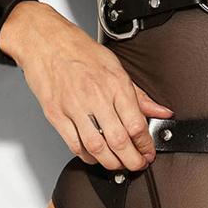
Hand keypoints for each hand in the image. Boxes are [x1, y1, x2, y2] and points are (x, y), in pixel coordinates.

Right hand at [0, 0, 172, 170]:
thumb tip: (161, 111)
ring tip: (119, 165)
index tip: (148, 152)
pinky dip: (88, 156)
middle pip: (119, 141)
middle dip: (132, 160)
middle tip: (137, 164)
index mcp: (115, 84)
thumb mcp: (116, 67)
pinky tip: (95, 156)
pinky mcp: (56, 115)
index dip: (146, 145)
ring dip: (111, 163)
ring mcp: (74, 107)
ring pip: (97, 148)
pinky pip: (75, 144)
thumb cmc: (80, 52)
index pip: (136, 125)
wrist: (46, 42)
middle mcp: (96, 96)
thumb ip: (140, 95)